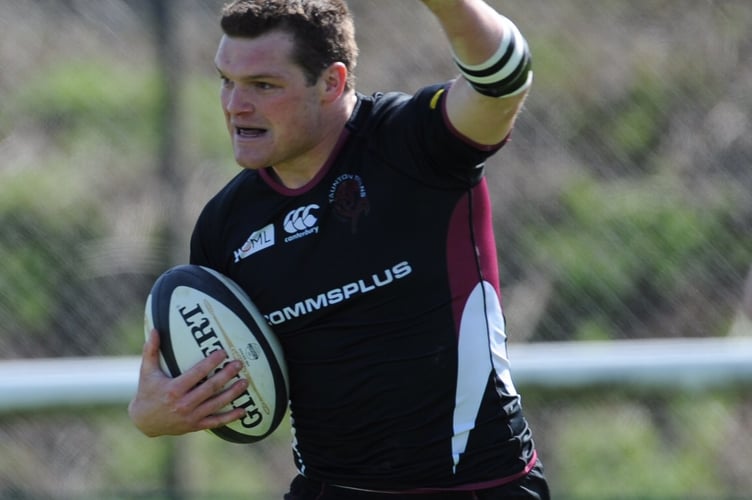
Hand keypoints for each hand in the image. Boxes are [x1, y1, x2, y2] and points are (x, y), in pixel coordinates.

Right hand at [128, 329, 249, 436]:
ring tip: (245, 382)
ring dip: (232, 393)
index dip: (211, 362)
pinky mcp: (195, 425)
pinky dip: (230, 417)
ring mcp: (190, 416)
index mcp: (173, 389)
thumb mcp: (147, 372)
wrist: (144, 422)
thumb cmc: (147, 393)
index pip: (197, 373)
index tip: (223, 352)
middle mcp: (183, 404)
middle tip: (239, 364)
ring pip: (216, 404)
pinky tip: (243, 410)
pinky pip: (215, 422)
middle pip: (210, 388)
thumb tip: (154, 329)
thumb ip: (151, 351)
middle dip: (226, 375)